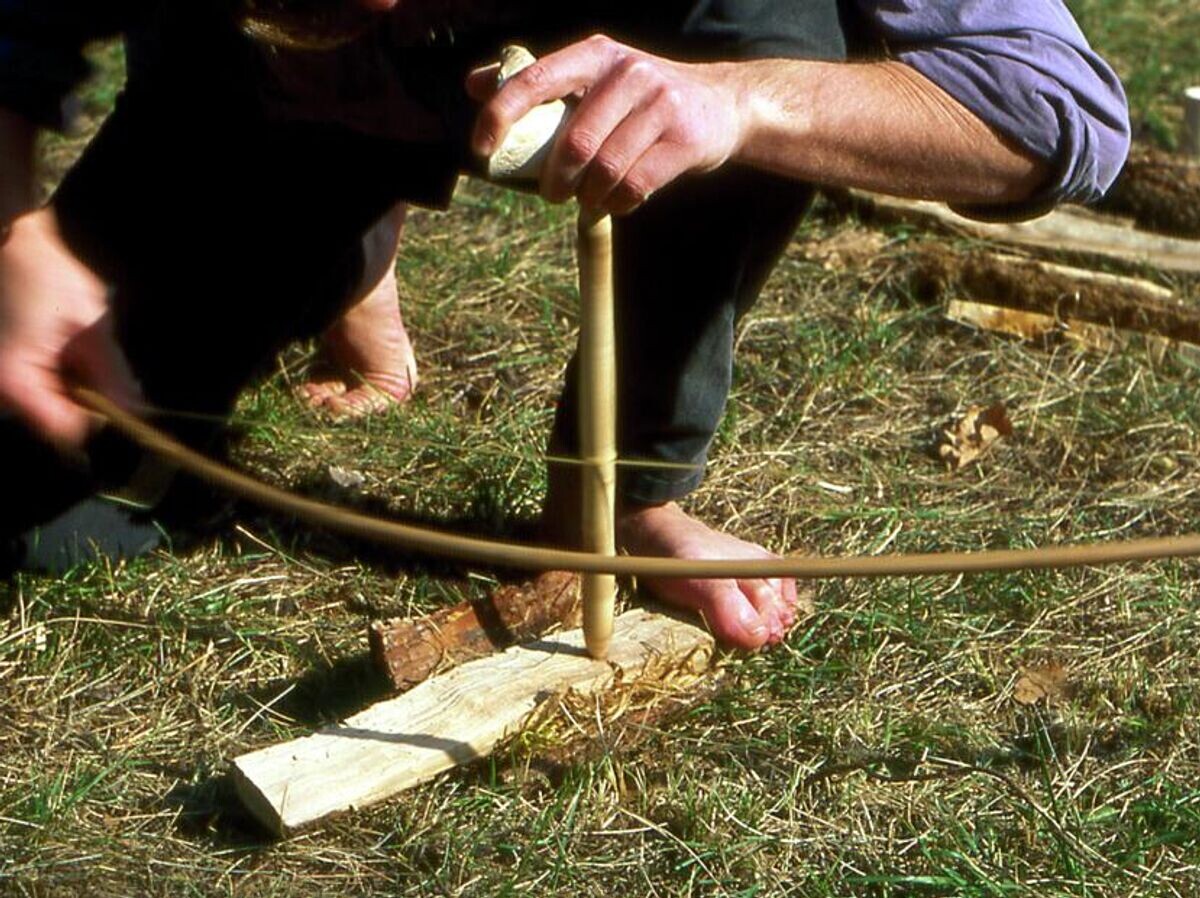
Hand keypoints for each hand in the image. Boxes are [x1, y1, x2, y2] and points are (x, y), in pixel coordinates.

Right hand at [0, 208, 140, 446]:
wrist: (11, 243)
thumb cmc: (47, 279)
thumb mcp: (90, 327)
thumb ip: (112, 372)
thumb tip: (135, 409)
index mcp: (17, 382)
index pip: (66, 429)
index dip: (100, 416)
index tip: (121, 395)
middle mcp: (2, 391)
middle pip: (58, 416)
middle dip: (88, 394)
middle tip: (98, 357)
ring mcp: (2, 380)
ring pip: (49, 401)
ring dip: (73, 381)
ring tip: (77, 344)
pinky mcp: (5, 368)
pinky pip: (37, 385)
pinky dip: (58, 371)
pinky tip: (64, 345)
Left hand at [470, 35, 747, 214]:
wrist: (724, 106)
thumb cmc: (641, 99)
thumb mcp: (594, 78)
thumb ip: (539, 82)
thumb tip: (473, 84)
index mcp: (596, 53)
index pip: (535, 79)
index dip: (501, 115)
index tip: (482, 149)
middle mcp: (629, 72)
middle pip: (575, 143)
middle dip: (555, 181)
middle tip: (553, 195)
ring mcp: (661, 105)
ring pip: (606, 171)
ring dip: (589, 197)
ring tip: (589, 200)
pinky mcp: (684, 140)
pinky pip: (635, 187)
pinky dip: (618, 204)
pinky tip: (617, 203)